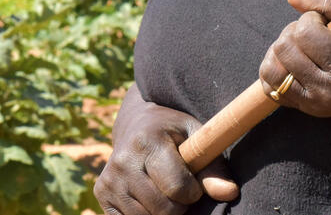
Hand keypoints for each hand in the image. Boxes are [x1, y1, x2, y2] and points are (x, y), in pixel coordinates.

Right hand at [95, 85, 237, 214]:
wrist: (136, 124)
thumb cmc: (174, 132)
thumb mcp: (196, 138)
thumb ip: (213, 167)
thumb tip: (229, 193)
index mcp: (147, 141)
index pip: (177, 188)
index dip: (194, 191)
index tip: (194, 182)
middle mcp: (122, 160)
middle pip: (163, 209)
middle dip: (179, 205)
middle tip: (180, 188)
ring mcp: (108, 180)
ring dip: (163, 212)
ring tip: (164, 190)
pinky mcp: (101, 194)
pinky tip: (149, 197)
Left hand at [258, 0, 330, 122]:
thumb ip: (329, 3)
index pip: (305, 32)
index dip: (311, 18)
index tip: (325, 21)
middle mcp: (326, 89)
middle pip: (284, 48)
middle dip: (295, 31)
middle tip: (314, 33)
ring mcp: (314, 104)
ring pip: (271, 69)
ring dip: (281, 52)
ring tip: (300, 47)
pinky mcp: (307, 110)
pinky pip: (271, 89)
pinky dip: (275, 72)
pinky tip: (291, 63)